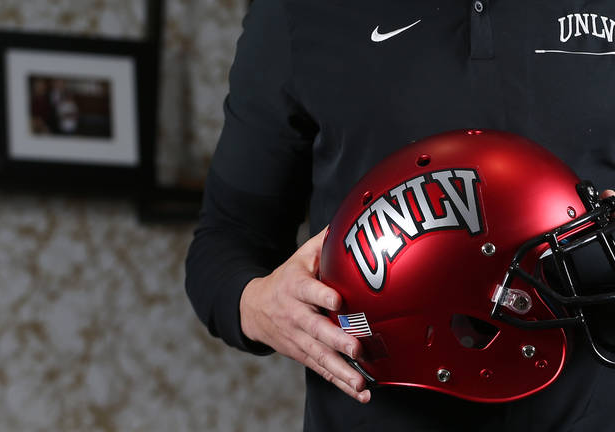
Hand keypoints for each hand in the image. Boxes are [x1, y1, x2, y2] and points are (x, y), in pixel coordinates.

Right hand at [239, 227, 370, 402]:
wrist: (253, 308)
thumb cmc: (288, 277)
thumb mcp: (301, 256)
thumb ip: (324, 242)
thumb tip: (350, 221)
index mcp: (296, 287)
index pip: (309, 290)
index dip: (322, 294)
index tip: (337, 299)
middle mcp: (296, 315)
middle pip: (316, 329)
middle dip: (337, 340)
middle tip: (356, 348)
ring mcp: (298, 338)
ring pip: (320, 356)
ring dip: (341, 371)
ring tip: (361, 383)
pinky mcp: (303, 355)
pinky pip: (323, 370)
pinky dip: (340, 383)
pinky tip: (360, 393)